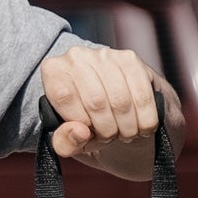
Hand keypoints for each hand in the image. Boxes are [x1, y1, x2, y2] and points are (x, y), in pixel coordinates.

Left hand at [38, 46, 174, 181]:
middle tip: (109, 136)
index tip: (86, 131)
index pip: (64, 97)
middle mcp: (76, 56)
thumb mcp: (68, 139)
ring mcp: (105, 55)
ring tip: (123, 132)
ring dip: (127, 127)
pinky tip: (140, 124)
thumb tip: (80, 132)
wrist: (109, 108)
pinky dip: (144, 119)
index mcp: (53, 71)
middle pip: (96, 102)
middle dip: (106, 130)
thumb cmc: (84, 123)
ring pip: (121, 101)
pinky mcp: (131, 59)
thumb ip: (65, 142)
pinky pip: (142, 97)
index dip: (79, 121)